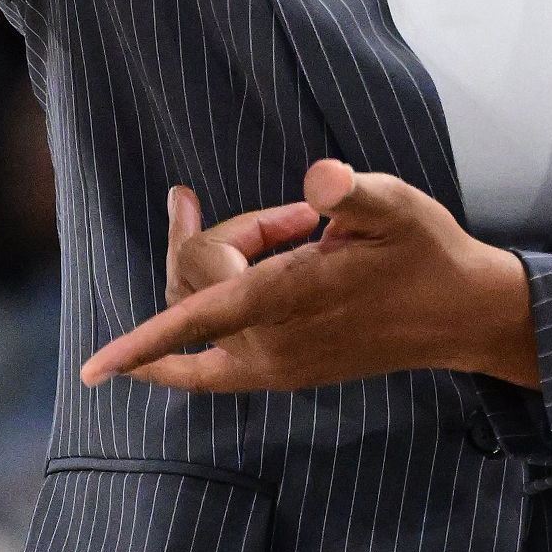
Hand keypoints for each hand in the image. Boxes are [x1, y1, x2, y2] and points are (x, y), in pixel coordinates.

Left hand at [81, 161, 539, 394]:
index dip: (144, 340)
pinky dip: (172, 360)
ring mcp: (274, 364)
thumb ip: (353, 190)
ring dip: (221, 264)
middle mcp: (272, 343)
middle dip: (228, 233)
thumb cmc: (425, 252)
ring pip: (199, 311)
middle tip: (297, 213)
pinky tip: (139, 362)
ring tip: (290, 234)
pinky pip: (206, 371)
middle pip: (196, 282)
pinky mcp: (281, 372)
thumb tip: (321, 178)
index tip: (92, 366)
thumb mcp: (395, 205)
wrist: (460, 314)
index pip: (201, 314)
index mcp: (290, 301)